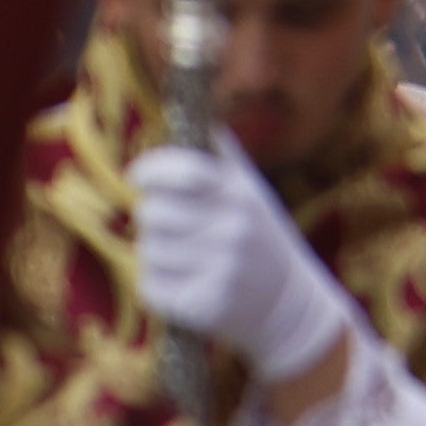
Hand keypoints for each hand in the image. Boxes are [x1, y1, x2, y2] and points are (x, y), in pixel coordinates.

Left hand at [132, 130, 358, 389]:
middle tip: (168, 224)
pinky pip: (149, 286)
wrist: (288, 307)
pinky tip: (183, 284)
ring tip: (182, 257)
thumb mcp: (254, 193)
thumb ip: (224, 157)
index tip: (137, 175)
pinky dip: (157, 286)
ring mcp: (220, 270)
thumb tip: (196, 118)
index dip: (151, 169)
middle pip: (152, 211)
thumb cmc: (261, 240)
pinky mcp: (204, 306)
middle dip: (152, 216)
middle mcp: (234, 230)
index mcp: (242, 195)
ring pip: (147, 250)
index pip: (185, 171)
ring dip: (155, 252)